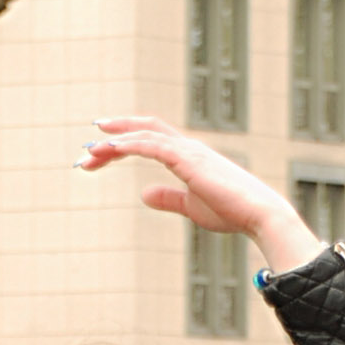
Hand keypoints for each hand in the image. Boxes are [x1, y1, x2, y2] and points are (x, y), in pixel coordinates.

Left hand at [78, 116, 324, 275]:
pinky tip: (109, 149)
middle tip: (86, 151)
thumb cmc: (231, 212)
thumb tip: (143, 194)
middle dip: (113, 136)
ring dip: (113, 143)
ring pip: (143, 135)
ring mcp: (188, 151)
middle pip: (143, 130)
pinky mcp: (188, 159)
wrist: (258, 214)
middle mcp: (186, 147)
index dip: (125, 138)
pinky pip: (152, 145)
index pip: (150, 138)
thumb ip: (168, 198)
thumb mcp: (191, 206)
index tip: (100, 147)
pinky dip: (129, 144)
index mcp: (188, 156)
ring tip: (89, 154)